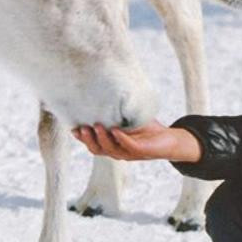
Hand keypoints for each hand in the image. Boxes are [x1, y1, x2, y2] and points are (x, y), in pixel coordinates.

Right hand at [71, 120, 200, 162]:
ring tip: (97, 125)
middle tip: (82, 128)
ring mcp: (129, 153)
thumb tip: (107, 88)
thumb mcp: (130, 117)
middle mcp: (118, 151)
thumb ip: (118, 110)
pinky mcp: (141, 152)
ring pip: (111, 150)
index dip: (82, 138)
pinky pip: (128, 147)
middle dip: (88, 139)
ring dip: (102, 138)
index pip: (93, 144)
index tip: (73, 128)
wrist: (169, 139)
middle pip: (98, 150)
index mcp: (113, 145)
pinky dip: (121, 139)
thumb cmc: (147, 128)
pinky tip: (116, 130)